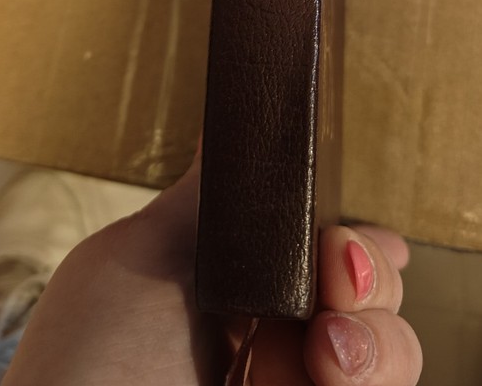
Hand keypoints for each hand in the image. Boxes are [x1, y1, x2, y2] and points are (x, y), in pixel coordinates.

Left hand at [3, 155, 421, 385]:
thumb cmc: (86, 369)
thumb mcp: (138, 260)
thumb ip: (207, 198)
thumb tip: (235, 122)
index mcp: (236, 289)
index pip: (329, 250)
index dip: (354, 241)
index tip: (339, 240)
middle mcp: (277, 344)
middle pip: (376, 294)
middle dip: (371, 275)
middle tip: (336, 280)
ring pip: (395, 353)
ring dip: (374, 342)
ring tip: (323, 352)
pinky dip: (369, 380)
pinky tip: (323, 376)